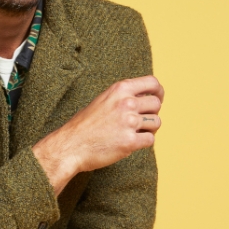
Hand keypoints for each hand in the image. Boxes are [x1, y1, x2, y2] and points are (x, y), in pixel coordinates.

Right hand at [32, 75, 163, 194]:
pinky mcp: (130, 142)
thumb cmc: (84, 125)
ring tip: (134, 132)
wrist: (70, 146)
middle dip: (152, 113)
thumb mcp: (103, 100)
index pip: (152, 83)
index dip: (158, 92)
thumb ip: (123, 96)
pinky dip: (143, 142)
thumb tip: (146, 96)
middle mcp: (126, 103)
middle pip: (156, 104)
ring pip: (156, 122)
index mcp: (119, 89)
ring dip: (149, 128)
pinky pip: (150, 139)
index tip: (157, 99)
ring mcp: (129, 122)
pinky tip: (131, 142)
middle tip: (141, 121)